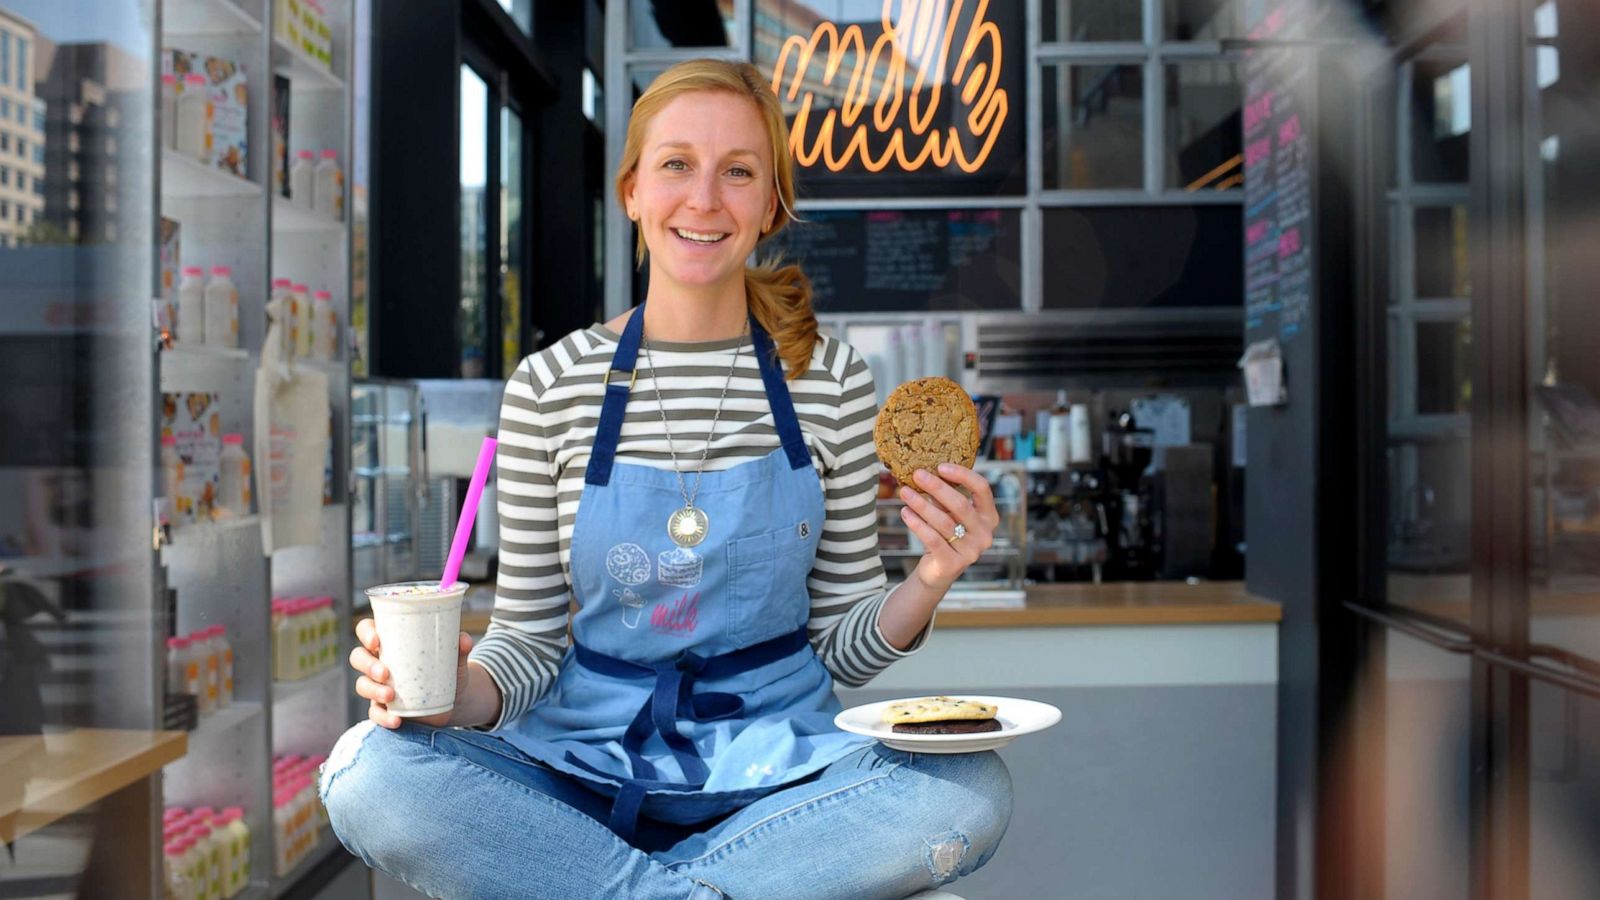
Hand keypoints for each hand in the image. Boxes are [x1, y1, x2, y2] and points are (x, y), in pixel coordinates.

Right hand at [351, 617, 473, 729]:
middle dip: (367, 665)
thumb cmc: (448, 669)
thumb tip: (464, 639)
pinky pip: (375, 713)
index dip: (366, 632)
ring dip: (373, 690)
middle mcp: (380, 662)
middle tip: (385, 673)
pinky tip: (396, 720)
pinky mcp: (384, 708)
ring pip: (362, 685)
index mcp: (391, 642)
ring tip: (391, 695)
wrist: (455, 699)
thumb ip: (459, 648)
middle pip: (358, 657)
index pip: (367, 630)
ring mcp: (378, 686)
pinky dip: (382, 717)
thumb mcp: (454, 658)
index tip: (377, 640)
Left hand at [897, 464, 999, 590]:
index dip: (963, 475)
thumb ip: (944, 497)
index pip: (982, 488)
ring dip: (921, 504)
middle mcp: (984, 534)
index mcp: (989, 516)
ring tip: (904, 492)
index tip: (940, 466)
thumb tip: (924, 472)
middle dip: (936, 487)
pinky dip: (917, 524)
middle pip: (960, 504)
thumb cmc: (946, 535)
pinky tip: (905, 512)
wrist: (939, 571)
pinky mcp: (954, 564)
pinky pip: (933, 539)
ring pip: (943, 522)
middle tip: (917, 475)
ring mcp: (971, 551)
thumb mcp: (949, 514)